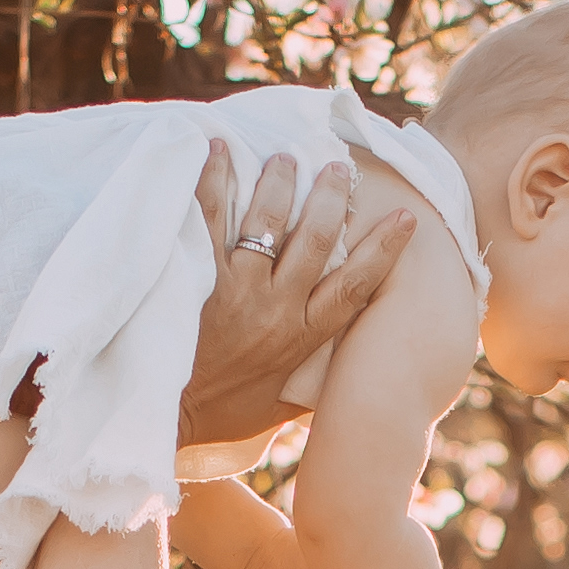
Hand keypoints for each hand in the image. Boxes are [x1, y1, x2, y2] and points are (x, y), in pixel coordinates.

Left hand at [180, 148, 406, 449]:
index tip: (406, 219)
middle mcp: (276, 310)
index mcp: (302, 339)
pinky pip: (209, 217)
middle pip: (317, 241)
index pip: (354, 288)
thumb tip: (334, 379)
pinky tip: (218, 150)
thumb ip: (305, 385)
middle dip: (332, 199)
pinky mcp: (197, 278)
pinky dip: (214, 179)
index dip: (383, 251)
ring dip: (281, 183)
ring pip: (268, 223)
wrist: (163, 418)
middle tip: (338, 168)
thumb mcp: (275, 408)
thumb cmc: (219, 416)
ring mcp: (236, 291)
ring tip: (286, 158)